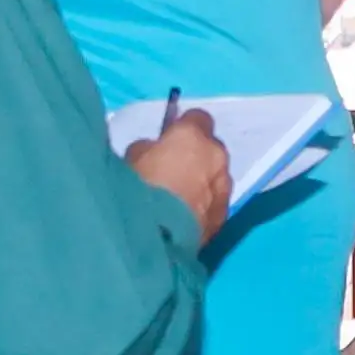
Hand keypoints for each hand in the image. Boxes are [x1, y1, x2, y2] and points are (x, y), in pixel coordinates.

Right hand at [125, 109, 233, 245]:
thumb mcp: (130, 160)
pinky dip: (205, 204)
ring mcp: (224, 186)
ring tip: (180, 198)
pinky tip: (187, 217)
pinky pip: (216, 201)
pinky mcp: (225, 214)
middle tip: (174, 170)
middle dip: (196, 155)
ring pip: (217, 175)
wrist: (156, 237)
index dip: (183, 128)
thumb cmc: (138, 190)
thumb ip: (147, 149)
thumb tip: (153, 150)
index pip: (197, 118)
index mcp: (193, 136)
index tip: (170, 140)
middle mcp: (216, 156)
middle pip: (211, 148)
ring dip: (203, 181)